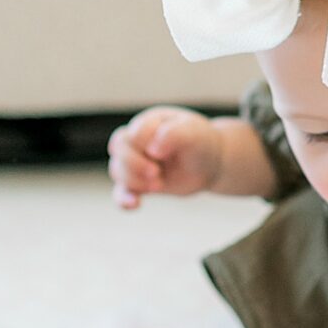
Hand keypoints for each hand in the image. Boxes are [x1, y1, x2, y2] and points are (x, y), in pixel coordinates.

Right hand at [108, 107, 222, 206]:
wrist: (210, 164)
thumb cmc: (201, 143)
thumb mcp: (194, 133)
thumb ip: (173, 134)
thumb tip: (153, 149)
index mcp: (150, 122)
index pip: (134, 132)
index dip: (144, 145)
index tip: (164, 154)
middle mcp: (138, 141)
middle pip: (119, 148)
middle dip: (134, 164)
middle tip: (156, 174)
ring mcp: (137, 162)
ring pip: (117, 169)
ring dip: (134, 180)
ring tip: (158, 185)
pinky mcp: (139, 183)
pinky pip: (121, 192)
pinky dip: (123, 199)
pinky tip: (135, 204)